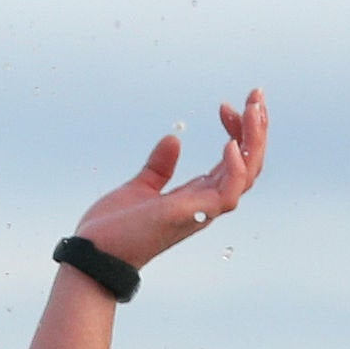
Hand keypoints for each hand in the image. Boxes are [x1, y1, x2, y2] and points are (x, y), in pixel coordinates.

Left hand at [74, 89, 267, 271]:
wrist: (92, 254)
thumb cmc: (114, 229)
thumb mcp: (139, 187)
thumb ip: (159, 167)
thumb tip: (174, 140)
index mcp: (197, 195)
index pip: (234, 160)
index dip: (237, 130)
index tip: (225, 106)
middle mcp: (206, 203)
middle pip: (249, 162)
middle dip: (257, 127)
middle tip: (256, 94)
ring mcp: (201, 210)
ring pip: (247, 174)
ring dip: (255, 139)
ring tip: (252, 108)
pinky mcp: (191, 215)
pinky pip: (228, 192)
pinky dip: (235, 168)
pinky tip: (230, 142)